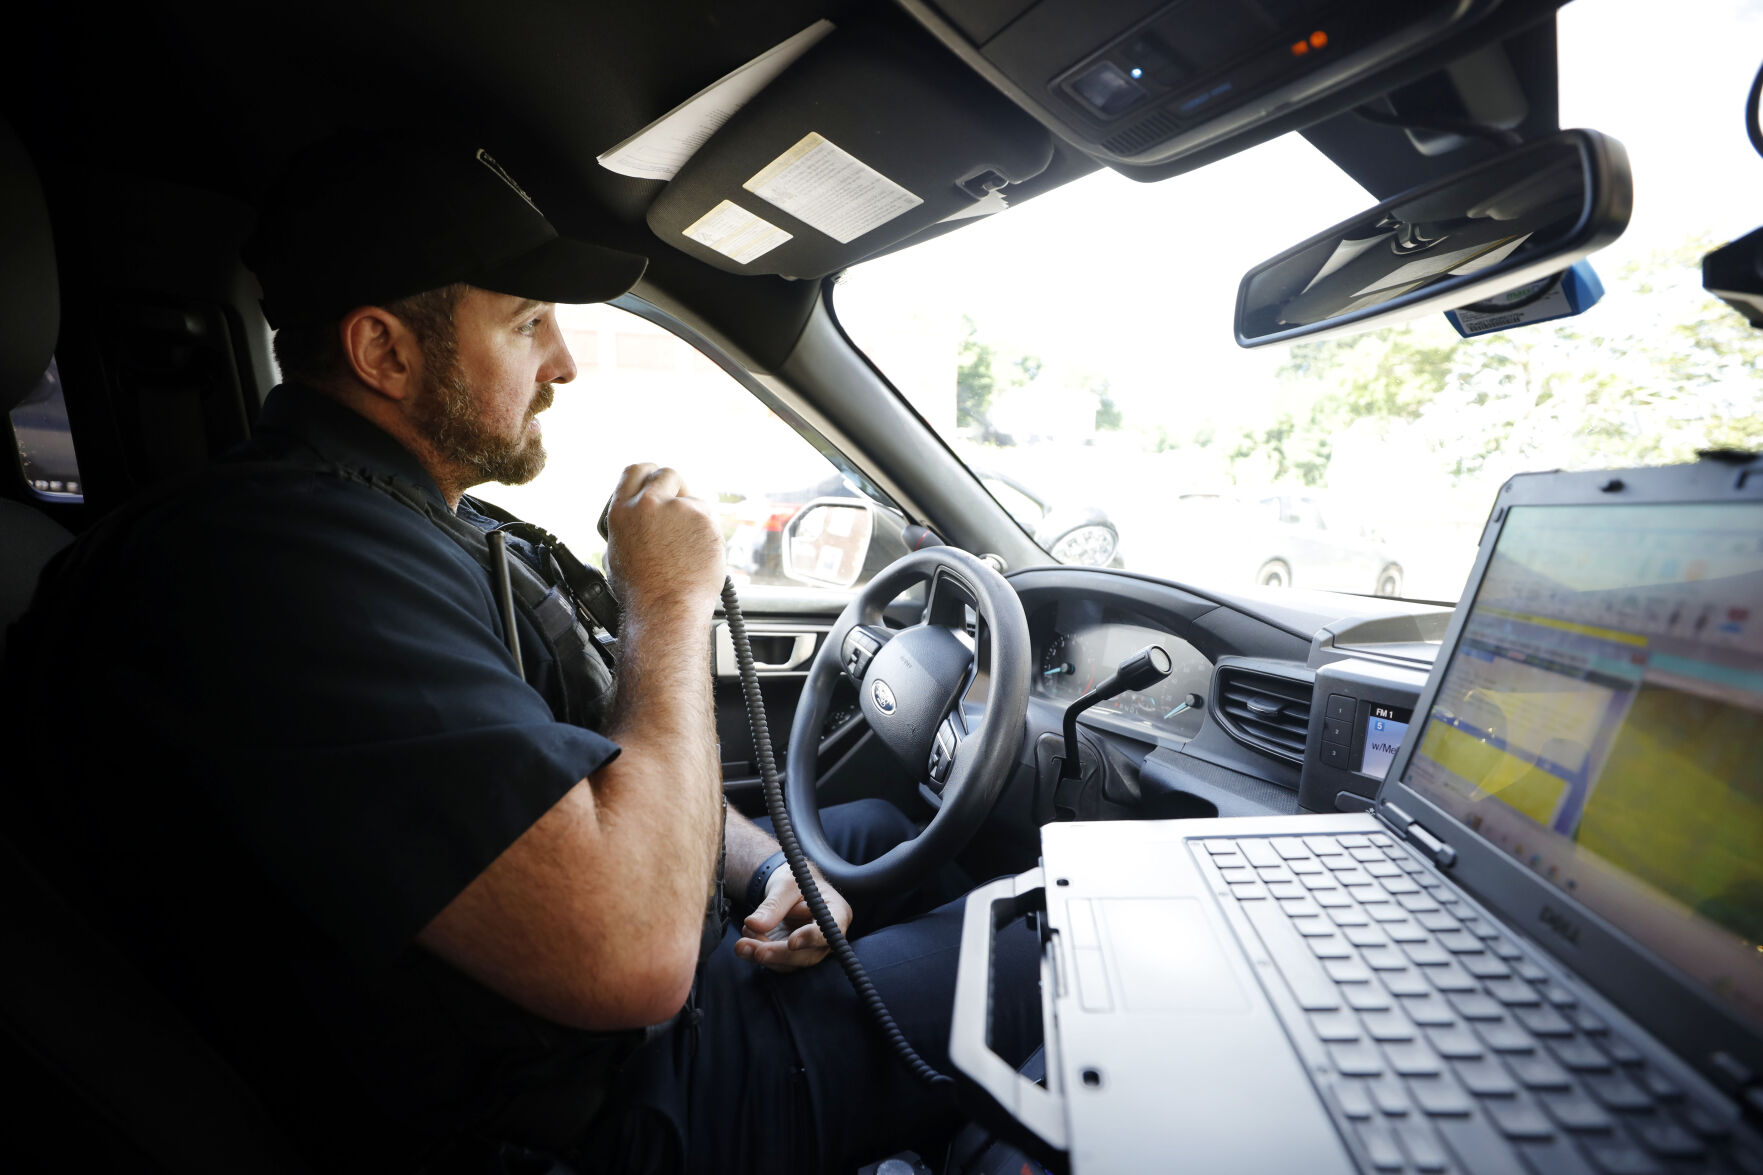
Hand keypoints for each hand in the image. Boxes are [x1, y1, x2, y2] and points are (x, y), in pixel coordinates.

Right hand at [602, 463, 724, 613]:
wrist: (666, 609)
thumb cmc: (642, 593)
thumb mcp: (617, 553)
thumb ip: (629, 526)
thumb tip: (638, 518)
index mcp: (622, 511)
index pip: (635, 471)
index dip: (648, 474)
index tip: (656, 481)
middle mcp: (648, 503)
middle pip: (667, 474)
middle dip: (675, 487)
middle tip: (678, 508)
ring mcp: (678, 508)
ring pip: (692, 498)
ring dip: (692, 514)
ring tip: (686, 546)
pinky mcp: (703, 518)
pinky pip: (708, 516)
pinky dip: (707, 530)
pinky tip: (698, 552)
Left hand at [733, 862, 852, 972]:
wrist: (791, 888)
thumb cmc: (797, 881)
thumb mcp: (786, 884)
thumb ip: (773, 904)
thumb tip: (753, 924)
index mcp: (837, 913)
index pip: (830, 930)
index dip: (812, 938)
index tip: (791, 942)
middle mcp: (828, 936)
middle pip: (808, 954)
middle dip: (778, 953)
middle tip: (755, 951)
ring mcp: (812, 949)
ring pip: (790, 963)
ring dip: (764, 955)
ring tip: (741, 944)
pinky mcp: (794, 956)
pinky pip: (777, 962)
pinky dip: (759, 953)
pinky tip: (747, 940)